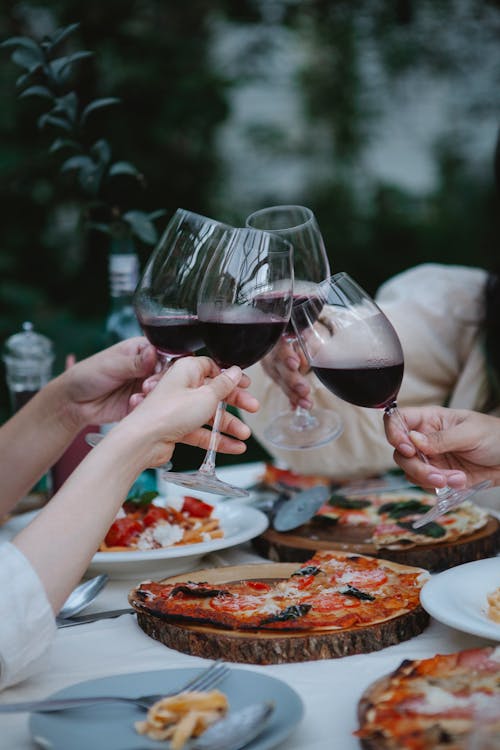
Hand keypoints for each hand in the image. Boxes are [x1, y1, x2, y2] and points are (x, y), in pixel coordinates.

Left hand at [58, 337, 157, 429]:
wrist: (73, 402)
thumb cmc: (87, 375)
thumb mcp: (111, 365)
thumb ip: (135, 362)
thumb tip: (154, 352)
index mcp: (142, 350)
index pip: (166, 353)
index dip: (167, 363)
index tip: (158, 370)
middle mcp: (147, 368)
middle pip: (168, 374)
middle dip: (160, 381)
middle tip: (147, 386)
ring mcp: (145, 386)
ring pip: (163, 391)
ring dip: (153, 395)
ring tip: (139, 396)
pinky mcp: (141, 404)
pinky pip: (152, 407)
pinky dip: (145, 407)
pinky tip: (133, 404)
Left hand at [115, 356, 259, 466]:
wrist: (143, 441)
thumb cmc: (170, 412)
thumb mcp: (205, 395)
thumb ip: (223, 385)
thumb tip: (235, 372)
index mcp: (186, 371)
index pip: (212, 368)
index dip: (230, 376)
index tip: (246, 384)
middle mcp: (181, 387)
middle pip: (214, 392)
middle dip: (235, 402)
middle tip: (253, 408)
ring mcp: (178, 409)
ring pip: (208, 415)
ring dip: (228, 425)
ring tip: (245, 435)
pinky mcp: (176, 429)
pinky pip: (201, 432)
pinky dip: (216, 439)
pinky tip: (234, 447)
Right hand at [260, 338, 311, 408]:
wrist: (284, 335)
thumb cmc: (294, 332)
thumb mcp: (302, 330)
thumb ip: (309, 338)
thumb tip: (318, 346)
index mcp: (276, 338)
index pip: (279, 346)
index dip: (286, 355)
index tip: (295, 364)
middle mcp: (270, 353)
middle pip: (278, 367)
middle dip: (291, 380)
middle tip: (304, 390)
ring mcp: (271, 366)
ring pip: (280, 380)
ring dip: (293, 394)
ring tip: (306, 403)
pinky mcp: (276, 376)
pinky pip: (284, 388)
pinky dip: (291, 398)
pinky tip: (295, 406)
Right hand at [383, 405, 499, 489]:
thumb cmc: (495, 436)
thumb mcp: (470, 433)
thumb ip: (441, 438)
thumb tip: (413, 440)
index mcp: (430, 419)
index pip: (399, 420)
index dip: (394, 432)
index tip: (407, 448)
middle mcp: (424, 439)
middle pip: (400, 452)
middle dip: (416, 467)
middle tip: (436, 475)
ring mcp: (430, 458)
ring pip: (410, 471)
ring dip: (429, 479)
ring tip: (456, 479)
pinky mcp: (438, 476)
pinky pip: (425, 484)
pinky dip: (440, 487)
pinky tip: (460, 481)